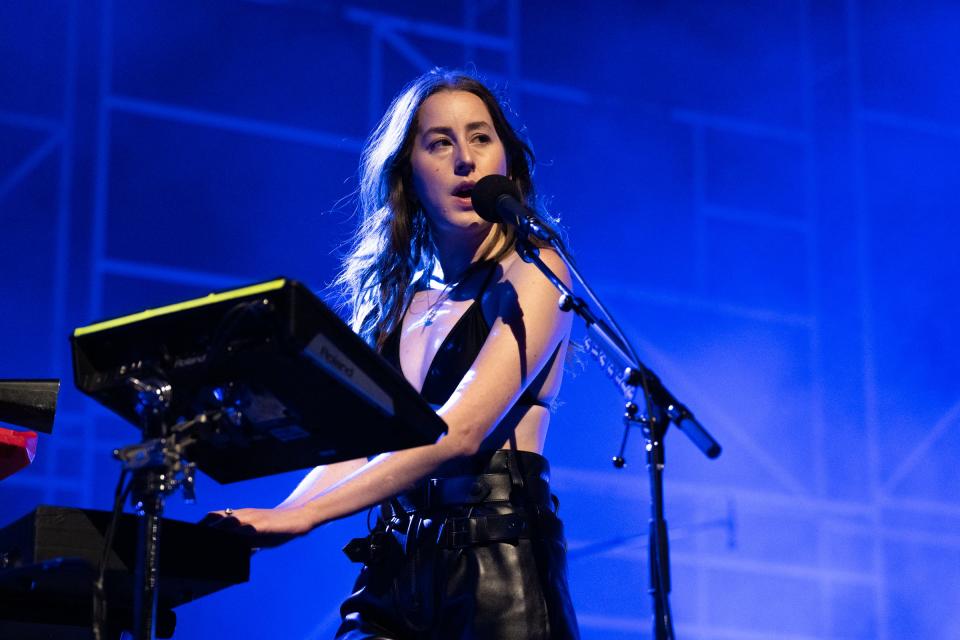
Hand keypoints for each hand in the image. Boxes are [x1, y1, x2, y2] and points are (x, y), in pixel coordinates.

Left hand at [200, 506, 314, 546]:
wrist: (298, 519)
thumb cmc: (274, 529)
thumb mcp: (254, 535)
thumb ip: (240, 541)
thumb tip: (223, 554)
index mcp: (240, 515)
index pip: (214, 517)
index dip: (201, 525)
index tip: (188, 536)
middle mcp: (243, 514)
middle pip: (216, 518)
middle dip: (202, 528)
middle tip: (190, 543)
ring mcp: (252, 518)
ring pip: (227, 521)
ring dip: (214, 530)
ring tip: (202, 543)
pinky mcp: (261, 525)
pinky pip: (244, 529)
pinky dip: (233, 535)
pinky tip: (227, 544)